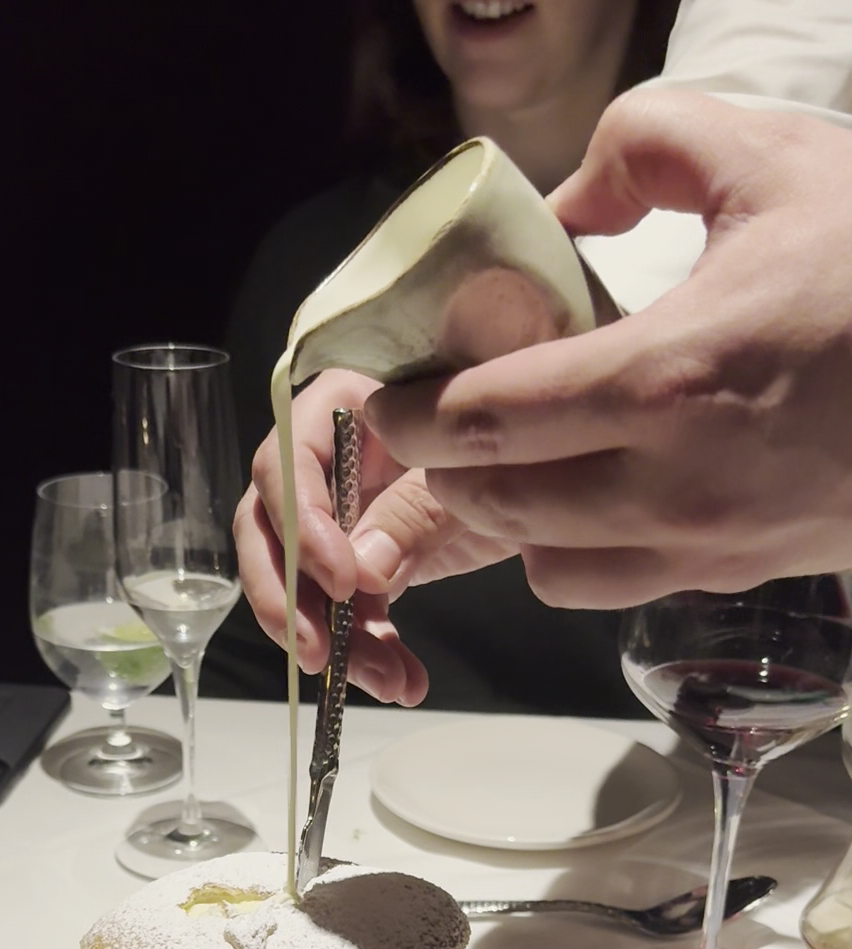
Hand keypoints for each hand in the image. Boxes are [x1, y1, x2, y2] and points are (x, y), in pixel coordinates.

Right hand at [233, 370, 514, 704]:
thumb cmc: (511, 447)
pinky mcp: (360, 564)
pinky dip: (368, 651)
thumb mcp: (471, 474)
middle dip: (289, 600)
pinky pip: (344, 611)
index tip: (340, 582)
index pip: (285, 463)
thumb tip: (361, 572)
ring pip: (300, 583)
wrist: (550, 475)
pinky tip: (403, 681)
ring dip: (335, 641)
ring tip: (386, 682)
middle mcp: (323, 460)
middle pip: (268, 530)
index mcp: (341, 407)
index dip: (300, 526)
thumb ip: (415, 512)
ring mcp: (338, 516)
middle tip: (319, 654)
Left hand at [364, 91, 851, 606]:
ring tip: (508, 457)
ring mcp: (705, 545)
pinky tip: (584, 492)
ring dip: (504, 515)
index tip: (391, 390)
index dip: (416, 413)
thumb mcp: (775, 158)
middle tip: (431, 419)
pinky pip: (609, 588)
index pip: (487, 421)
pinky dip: (568, 551)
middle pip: (497, 504)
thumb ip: (644, 142)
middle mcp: (674, 486)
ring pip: (543, 565)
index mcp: (668, 379)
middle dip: (444, 464)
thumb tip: (565, 196)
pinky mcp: (733, 574)